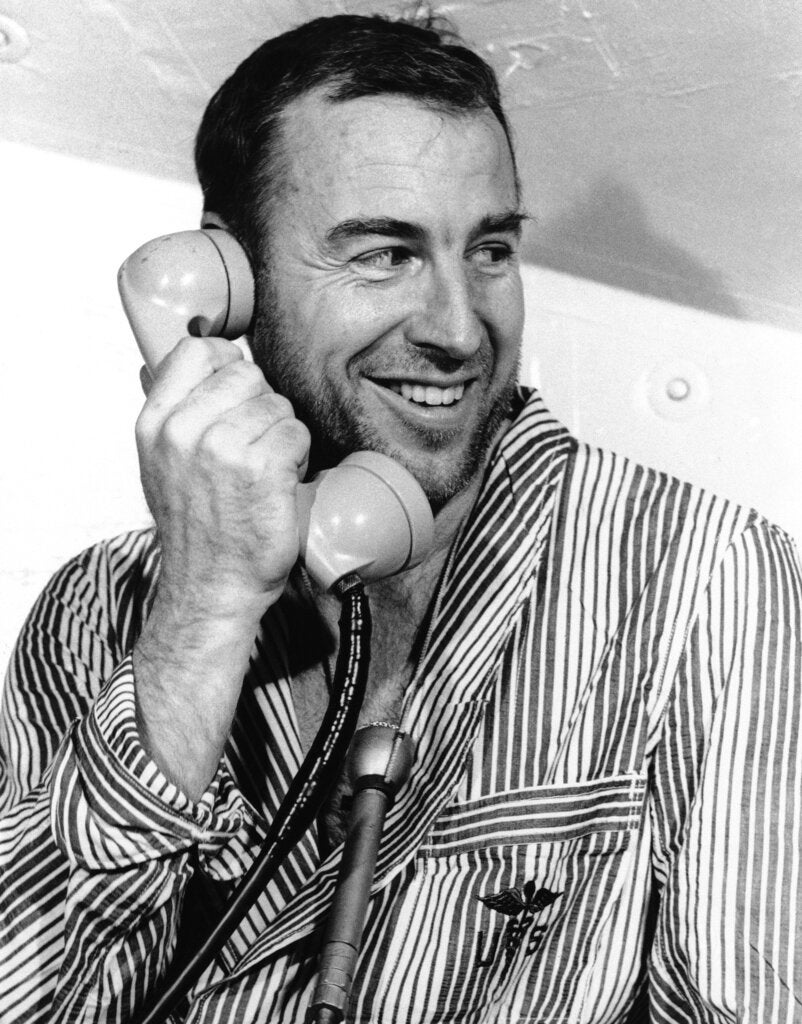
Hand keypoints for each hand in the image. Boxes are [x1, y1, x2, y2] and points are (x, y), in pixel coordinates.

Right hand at [132, 337, 309, 796]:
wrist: (210, 587)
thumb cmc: (197, 530)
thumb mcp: (164, 463)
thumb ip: (180, 412)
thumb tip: (211, 354)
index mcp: (155, 424)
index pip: (197, 350)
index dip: (227, 365)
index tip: (237, 392)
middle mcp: (183, 431)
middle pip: (246, 373)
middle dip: (261, 405)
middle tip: (254, 446)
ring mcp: (222, 448)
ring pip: (277, 405)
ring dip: (282, 435)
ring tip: (265, 471)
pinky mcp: (262, 468)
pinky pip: (297, 434)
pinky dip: (299, 458)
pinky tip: (280, 484)